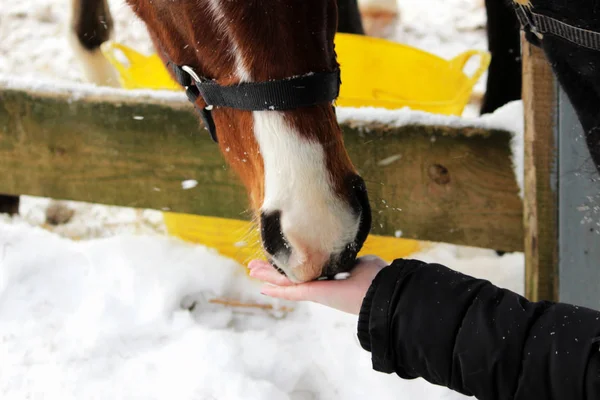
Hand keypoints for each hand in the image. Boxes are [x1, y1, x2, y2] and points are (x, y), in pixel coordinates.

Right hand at [248, 256, 387, 314]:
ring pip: (287, 282)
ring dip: (268, 276)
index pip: (306, 269)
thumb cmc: (375, 276)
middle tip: (254, 265)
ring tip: (251, 270)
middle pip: (290, 275)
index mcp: (330, 275)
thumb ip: (347, 258)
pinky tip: (263, 288)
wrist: (380, 291)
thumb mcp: (359, 261)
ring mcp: (316, 289)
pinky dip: (278, 289)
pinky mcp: (316, 294)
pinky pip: (292, 292)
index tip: (280, 257)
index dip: (290, 263)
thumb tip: (347, 254)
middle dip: (272, 270)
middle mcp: (320, 283)